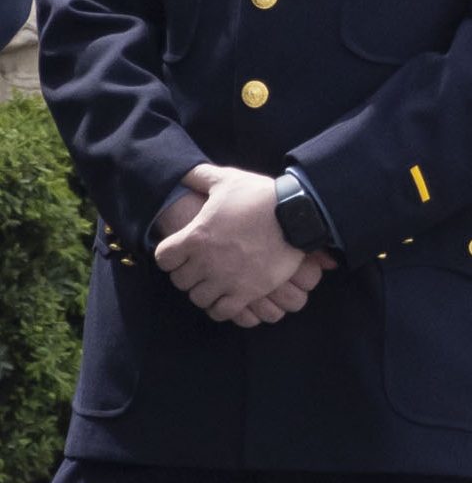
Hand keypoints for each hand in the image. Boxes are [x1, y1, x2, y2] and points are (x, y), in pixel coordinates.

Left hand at [153, 163, 327, 326]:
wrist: (297, 215)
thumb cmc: (260, 197)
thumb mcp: (227, 181)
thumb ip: (199, 176)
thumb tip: (181, 171)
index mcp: (195, 237)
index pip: (163, 259)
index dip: (171, 255)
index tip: (183, 251)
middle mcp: (205, 262)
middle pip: (180, 281)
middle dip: (188, 274)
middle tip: (201, 266)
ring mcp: (225, 279)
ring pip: (198, 298)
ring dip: (203, 291)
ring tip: (214, 282)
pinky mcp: (246, 292)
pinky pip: (221, 311)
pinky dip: (220, 307)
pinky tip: (226, 296)